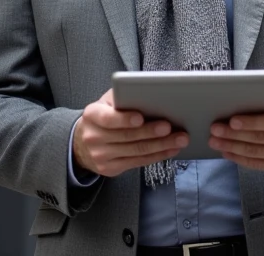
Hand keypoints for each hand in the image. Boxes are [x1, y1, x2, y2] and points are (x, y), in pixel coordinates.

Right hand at [73, 89, 188, 177]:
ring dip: (162, 145)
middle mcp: (94, 137)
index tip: (141, 117)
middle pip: (127, 136)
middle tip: (170, 127)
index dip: (125, 119)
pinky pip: (138, 162)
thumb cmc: (104, 115)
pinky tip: (171, 149)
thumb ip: (122, 97)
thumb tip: (150, 94)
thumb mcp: (106, 102)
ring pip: (136, 151)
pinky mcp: (110, 169)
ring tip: (180, 138)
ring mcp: (101, 156)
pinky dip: (158, 156)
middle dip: (151, 132)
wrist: (82, 143)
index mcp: (92, 115)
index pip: (108, 118)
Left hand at [209, 64, 263, 172]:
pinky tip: (226, 151)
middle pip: (260, 138)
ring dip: (232, 147)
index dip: (252, 122)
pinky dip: (239, 159)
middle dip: (234, 134)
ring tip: (214, 140)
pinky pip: (258, 164)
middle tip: (214, 128)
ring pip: (256, 152)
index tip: (232, 120)